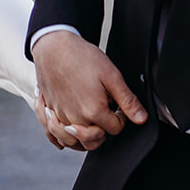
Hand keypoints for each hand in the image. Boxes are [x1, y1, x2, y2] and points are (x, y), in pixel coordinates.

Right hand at [31, 31, 147, 150]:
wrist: (54, 47)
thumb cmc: (82, 58)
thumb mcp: (112, 76)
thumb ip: (127, 101)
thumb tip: (141, 119)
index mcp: (93, 111)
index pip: (115, 129)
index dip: (121, 118)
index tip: (117, 106)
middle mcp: (75, 119)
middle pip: (94, 142)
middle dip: (104, 132)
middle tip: (105, 114)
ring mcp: (59, 117)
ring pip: (73, 143)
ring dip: (84, 139)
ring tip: (90, 125)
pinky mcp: (48, 111)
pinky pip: (52, 135)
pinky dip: (60, 138)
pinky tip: (68, 133)